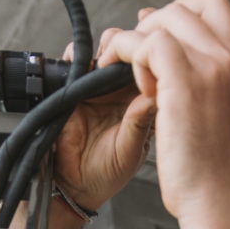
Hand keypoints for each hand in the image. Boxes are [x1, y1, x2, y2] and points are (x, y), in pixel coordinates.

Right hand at [54, 32, 156, 211]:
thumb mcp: (131, 151)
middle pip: (131, 51)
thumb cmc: (108, 175)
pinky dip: (78, 56)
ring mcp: (98, 89)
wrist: (76, 187)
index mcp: (142, 103)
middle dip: (130, 41)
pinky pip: (75, 63)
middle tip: (128, 50)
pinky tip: (83, 65)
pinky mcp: (74, 90)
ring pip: (105, 51)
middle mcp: (121, 92)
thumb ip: (140, 122)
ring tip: (105, 59)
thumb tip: (155, 93)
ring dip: (106, 46)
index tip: (153, 45)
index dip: (154, 52)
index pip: (152, 67)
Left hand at [97, 0, 229, 221]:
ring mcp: (209, 69)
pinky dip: (128, 54)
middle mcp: (228, 62)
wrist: (215, 198)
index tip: (159, 32)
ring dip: (135, 41)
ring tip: (122, 69)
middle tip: (133, 54)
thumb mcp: (220, 119)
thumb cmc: (212, 171)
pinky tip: (123, 80)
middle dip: (152, 26)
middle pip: (186, 9)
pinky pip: (147, 43)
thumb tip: (176, 64)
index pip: (216, 10)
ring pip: (164, 22)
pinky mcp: (183, 83)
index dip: (183, 12)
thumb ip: (206, 87)